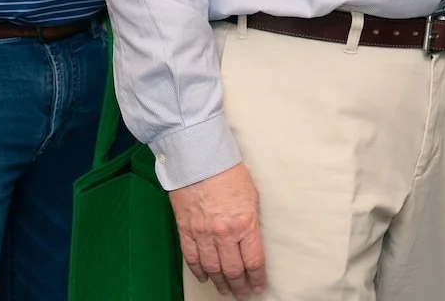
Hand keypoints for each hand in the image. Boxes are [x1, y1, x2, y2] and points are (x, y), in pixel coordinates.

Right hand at [170, 163, 265, 296]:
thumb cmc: (227, 170)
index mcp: (245, 223)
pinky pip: (192, 257)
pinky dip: (198, 271)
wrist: (199, 157)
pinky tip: (204, 277)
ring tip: (225, 290)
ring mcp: (203, 233)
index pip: (254, 261)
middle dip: (239, 286)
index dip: (257, 278)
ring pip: (213, 268)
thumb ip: (251, 220)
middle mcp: (224, 233)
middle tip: (242, 294)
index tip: (258, 286)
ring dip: (220, 283)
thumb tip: (251, 239)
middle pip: (233, 270)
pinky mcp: (186, 229)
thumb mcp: (251, 195)